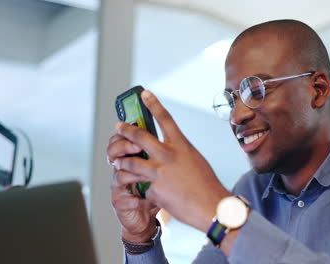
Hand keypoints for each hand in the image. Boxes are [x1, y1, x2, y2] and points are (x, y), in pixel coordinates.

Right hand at [107, 134, 159, 242]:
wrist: (148, 216)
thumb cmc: (154, 190)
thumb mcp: (157, 168)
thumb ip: (156, 151)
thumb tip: (166, 128)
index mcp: (129, 159)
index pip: (119, 140)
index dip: (126, 133)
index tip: (138, 128)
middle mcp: (120, 170)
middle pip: (113, 152)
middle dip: (124, 147)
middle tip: (138, 147)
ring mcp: (118, 187)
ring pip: (118, 175)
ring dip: (133, 174)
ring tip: (146, 175)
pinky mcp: (120, 204)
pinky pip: (125, 199)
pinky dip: (138, 199)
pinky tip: (148, 199)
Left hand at [113, 90, 230, 232]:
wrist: (212, 207)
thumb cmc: (206, 184)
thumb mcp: (194, 159)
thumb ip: (178, 152)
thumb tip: (166, 150)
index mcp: (181, 145)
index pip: (165, 119)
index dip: (153, 104)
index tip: (144, 94)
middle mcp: (168, 156)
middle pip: (139, 137)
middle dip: (125, 130)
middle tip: (118, 127)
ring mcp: (159, 173)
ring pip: (130, 164)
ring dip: (121, 163)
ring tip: (118, 163)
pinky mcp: (154, 191)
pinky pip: (142, 188)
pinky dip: (143, 192)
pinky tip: (147, 196)